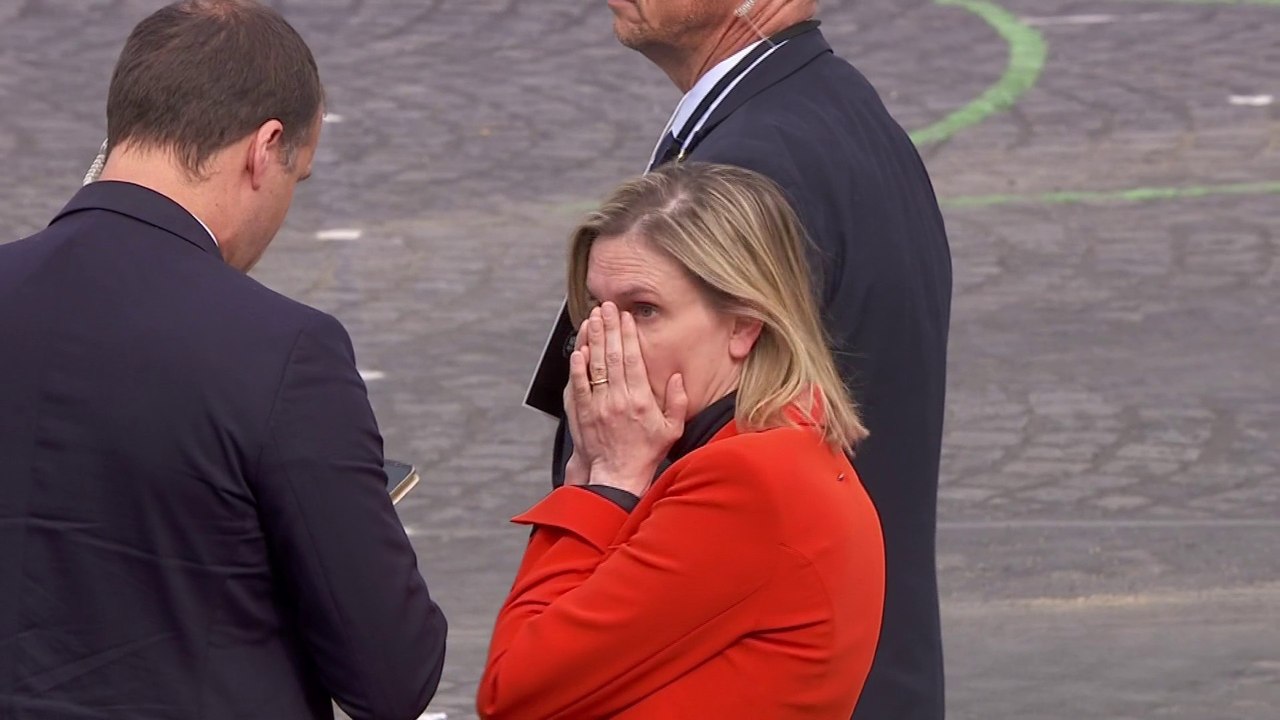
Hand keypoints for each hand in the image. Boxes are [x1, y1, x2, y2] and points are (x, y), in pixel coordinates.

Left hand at [568, 302, 687, 496]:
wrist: (616, 476)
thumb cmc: (645, 453)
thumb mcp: (672, 429)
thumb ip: (677, 402)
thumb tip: (677, 377)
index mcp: (641, 401)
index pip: (633, 359)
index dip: (629, 335)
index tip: (626, 317)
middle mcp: (618, 399)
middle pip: (613, 356)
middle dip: (609, 327)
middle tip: (606, 306)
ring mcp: (598, 405)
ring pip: (595, 365)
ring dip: (594, 338)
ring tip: (593, 317)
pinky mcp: (583, 412)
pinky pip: (579, 384)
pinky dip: (578, 365)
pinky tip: (579, 348)